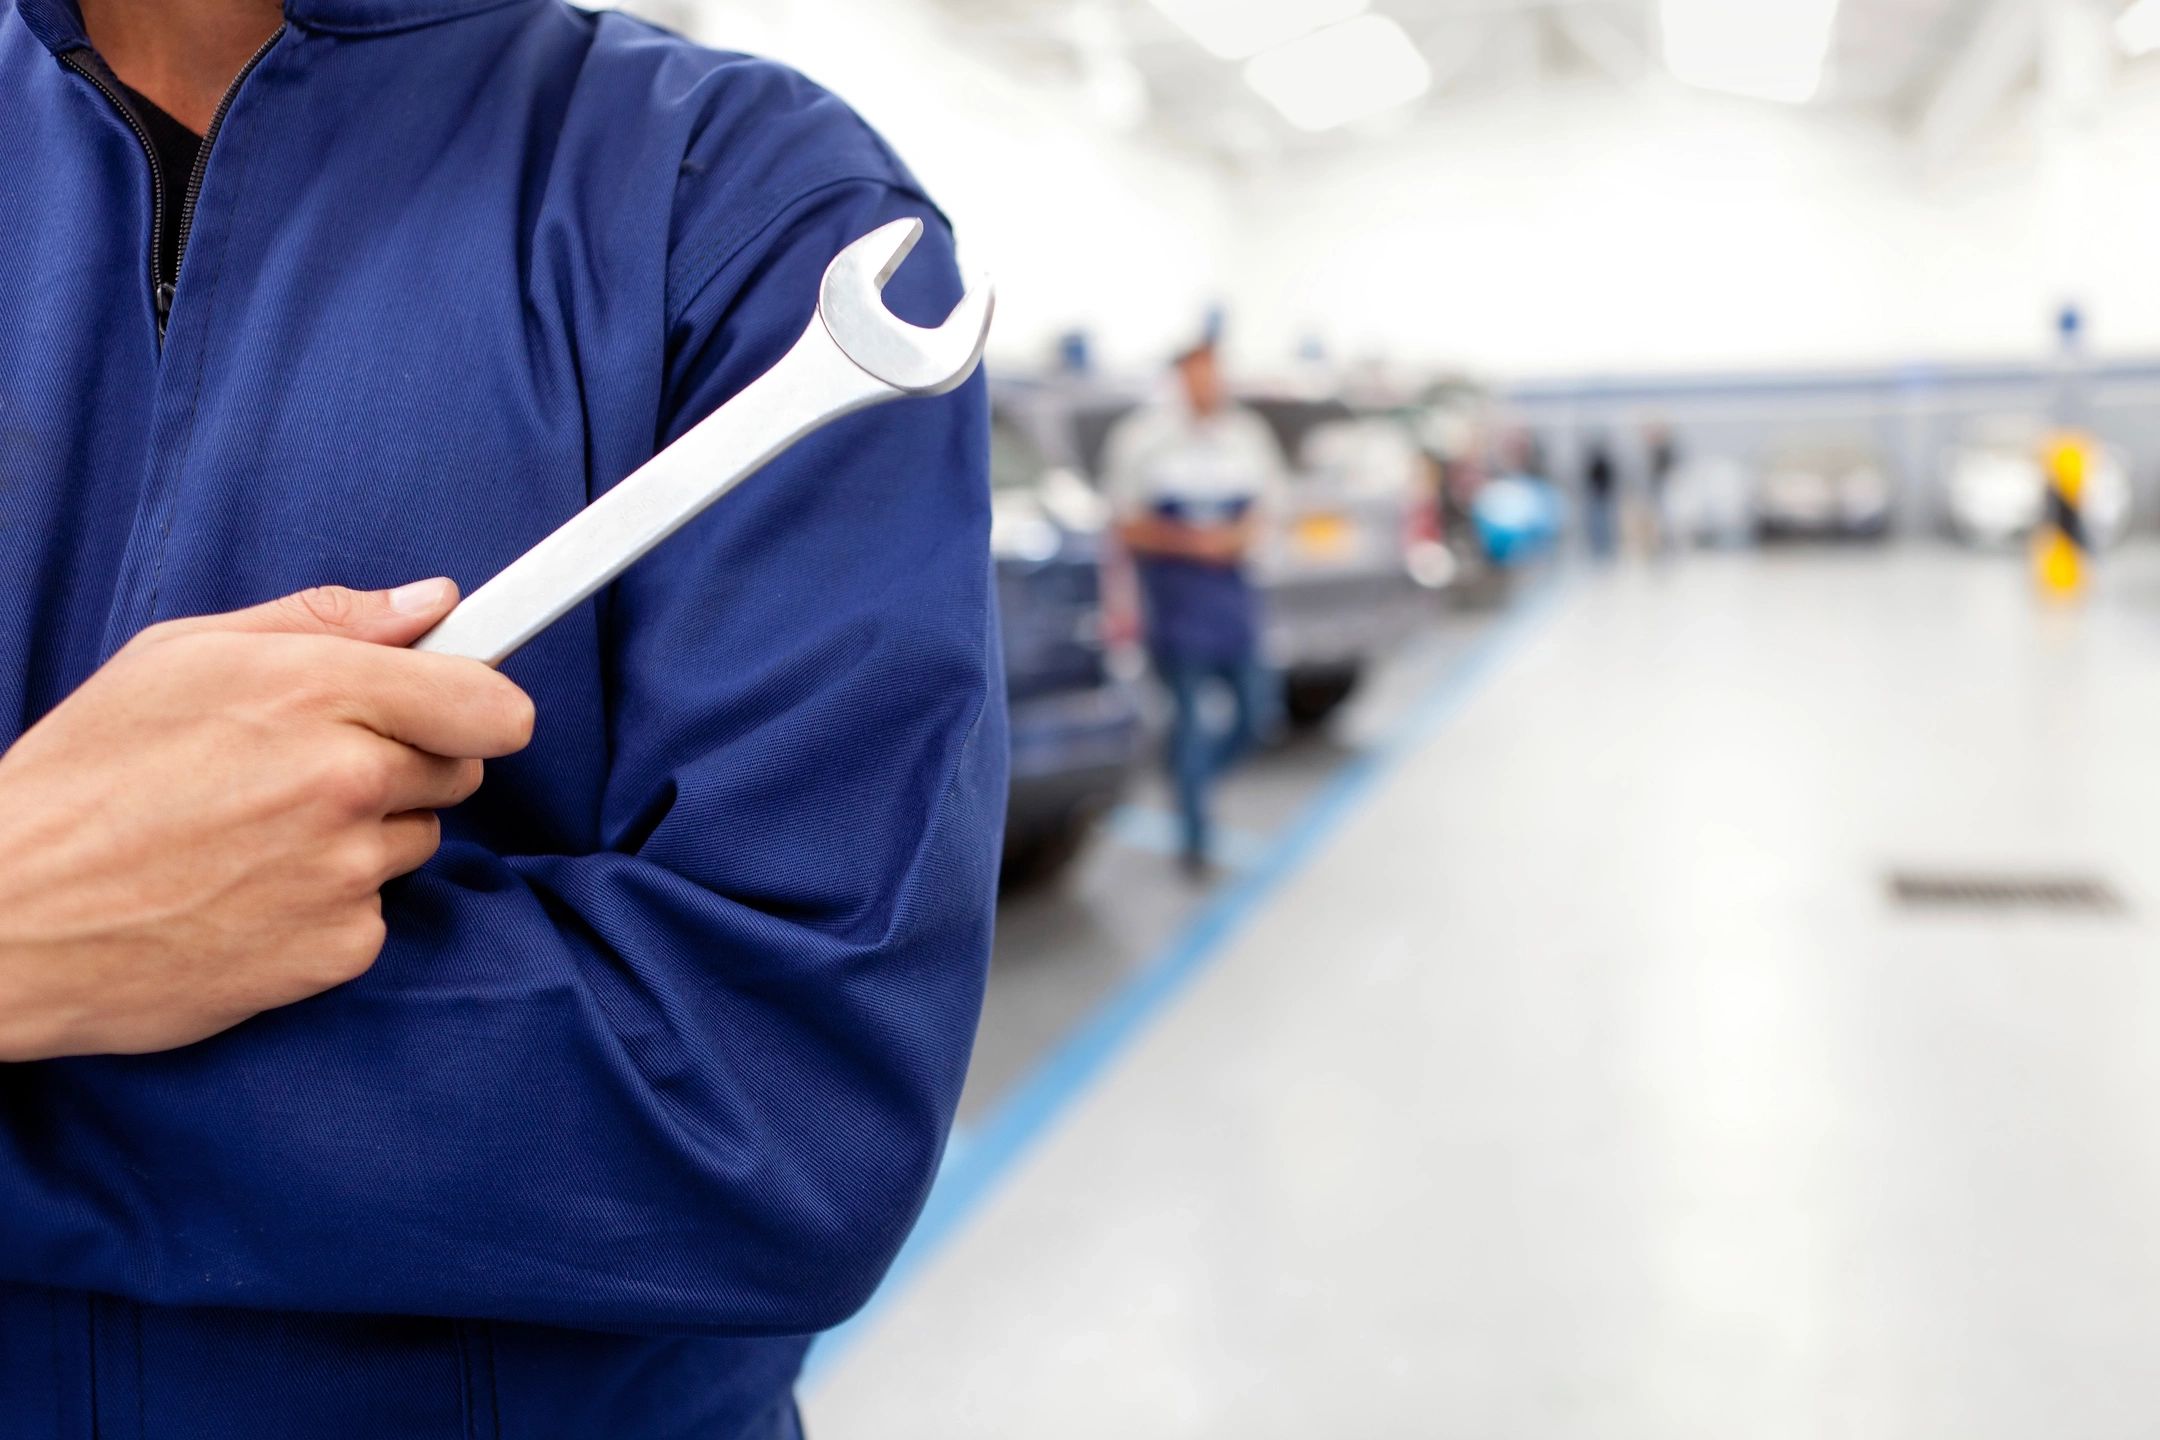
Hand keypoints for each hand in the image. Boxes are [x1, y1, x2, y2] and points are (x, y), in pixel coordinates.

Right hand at [0, 582, 534, 1060]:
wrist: (9, 919)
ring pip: (416, 840)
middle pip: (459, 769)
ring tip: (257, 835)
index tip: (468, 710)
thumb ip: (326, 620)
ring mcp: (347, 872)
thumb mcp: (182, 656)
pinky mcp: (338, 950)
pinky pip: (376, 912)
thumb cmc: (85, 777)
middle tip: (307, 770)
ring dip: (364, 836)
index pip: (490, 704)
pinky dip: (330, 906)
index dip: (482, 706)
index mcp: (317, 692)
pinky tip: (249, 894)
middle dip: (405, 764)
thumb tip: (433, 601)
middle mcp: (348, 781)